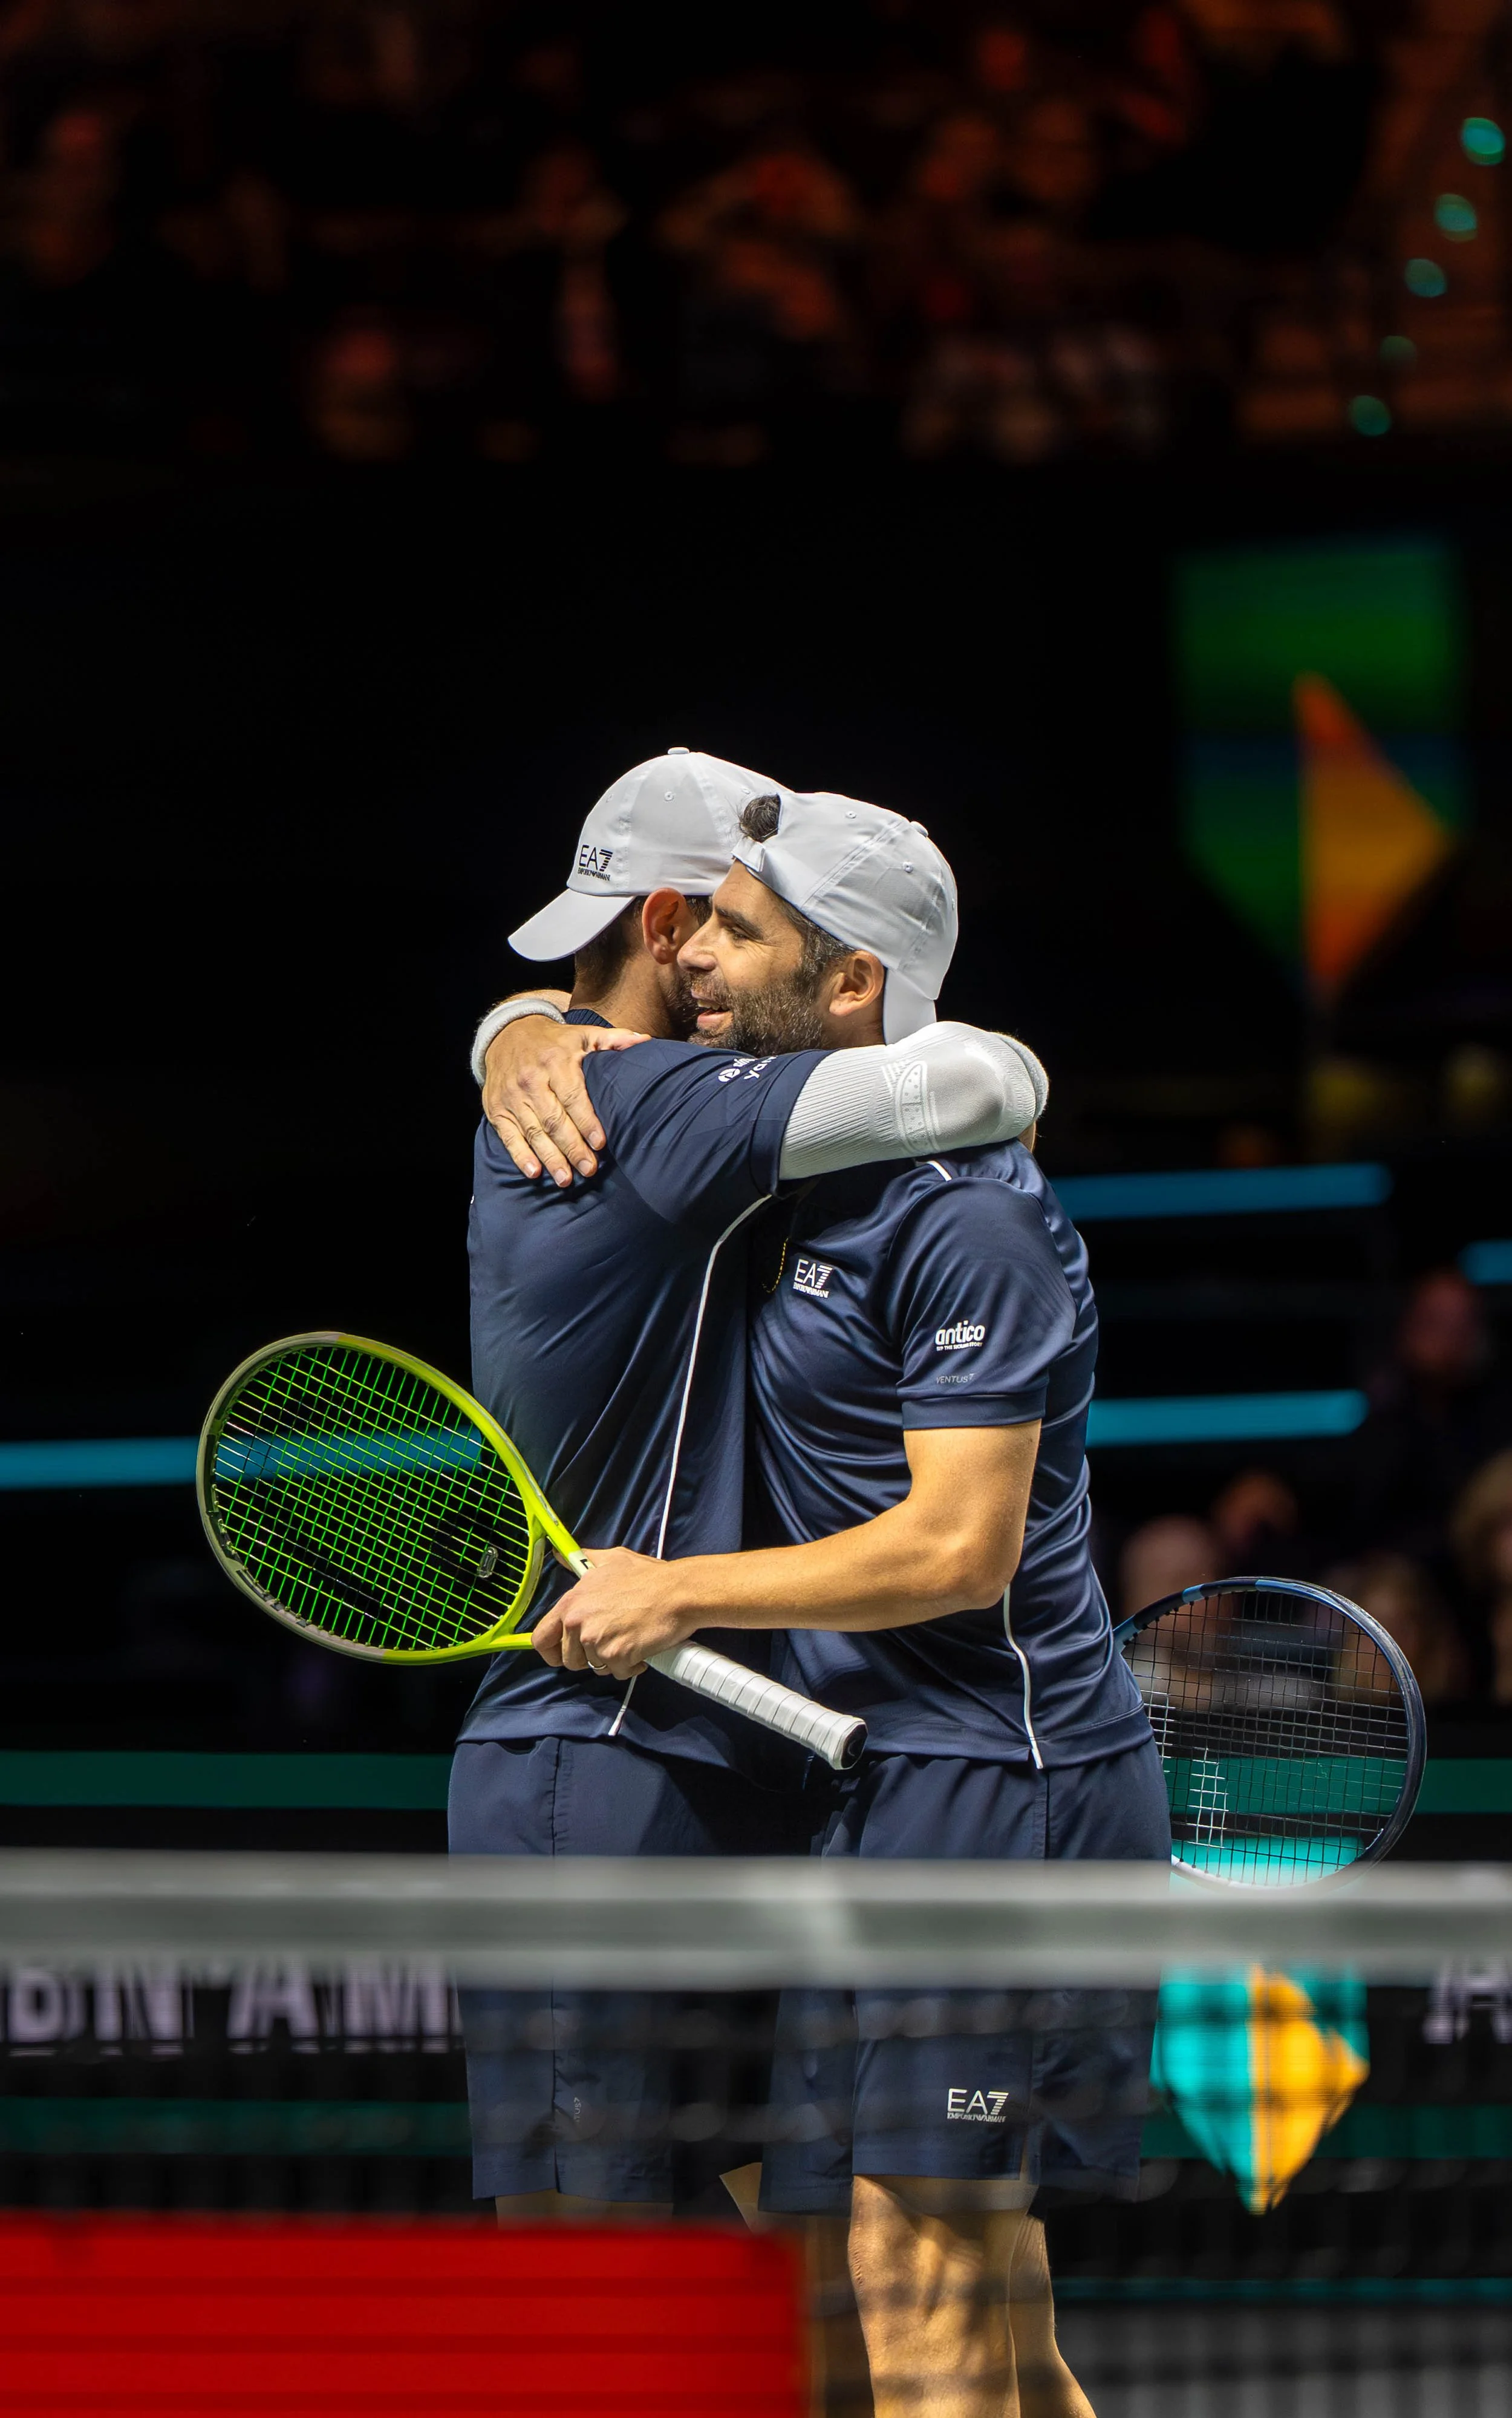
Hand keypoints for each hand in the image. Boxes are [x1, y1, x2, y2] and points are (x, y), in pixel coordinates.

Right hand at [483, 1016, 648, 1185]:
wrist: (507, 1034)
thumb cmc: (554, 1041)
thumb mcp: (584, 1034)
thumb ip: (614, 1040)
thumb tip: (645, 1041)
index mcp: (556, 1061)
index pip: (573, 1096)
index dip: (586, 1121)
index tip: (600, 1143)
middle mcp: (531, 1079)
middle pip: (554, 1119)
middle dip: (572, 1147)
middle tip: (588, 1169)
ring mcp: (512, 1096)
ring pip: (533, 1131)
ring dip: (550, 1158)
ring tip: (566, 1179)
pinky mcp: (496, 1108)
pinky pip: (508, 1136)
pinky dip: (520, 1156)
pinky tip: (534, 1173)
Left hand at [531, 1548, 694, 1678]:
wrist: (677, 1592)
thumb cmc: (647, 1576)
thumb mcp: (611, 1560)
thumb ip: (583, 1561)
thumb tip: (560, 1555)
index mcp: (571, 1603)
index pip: (541, 1638)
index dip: (549, 1652)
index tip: (561, 1655)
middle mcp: (578, 1623)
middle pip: (569, 1660)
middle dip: (589, 1657)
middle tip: (610, 1643)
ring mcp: (597, 1641)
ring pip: (595, 1667)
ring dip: (611, 1661)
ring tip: (628, 1642)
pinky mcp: (617, 1656)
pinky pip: (618, 1672)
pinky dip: (631, 1666)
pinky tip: (641, 1649)